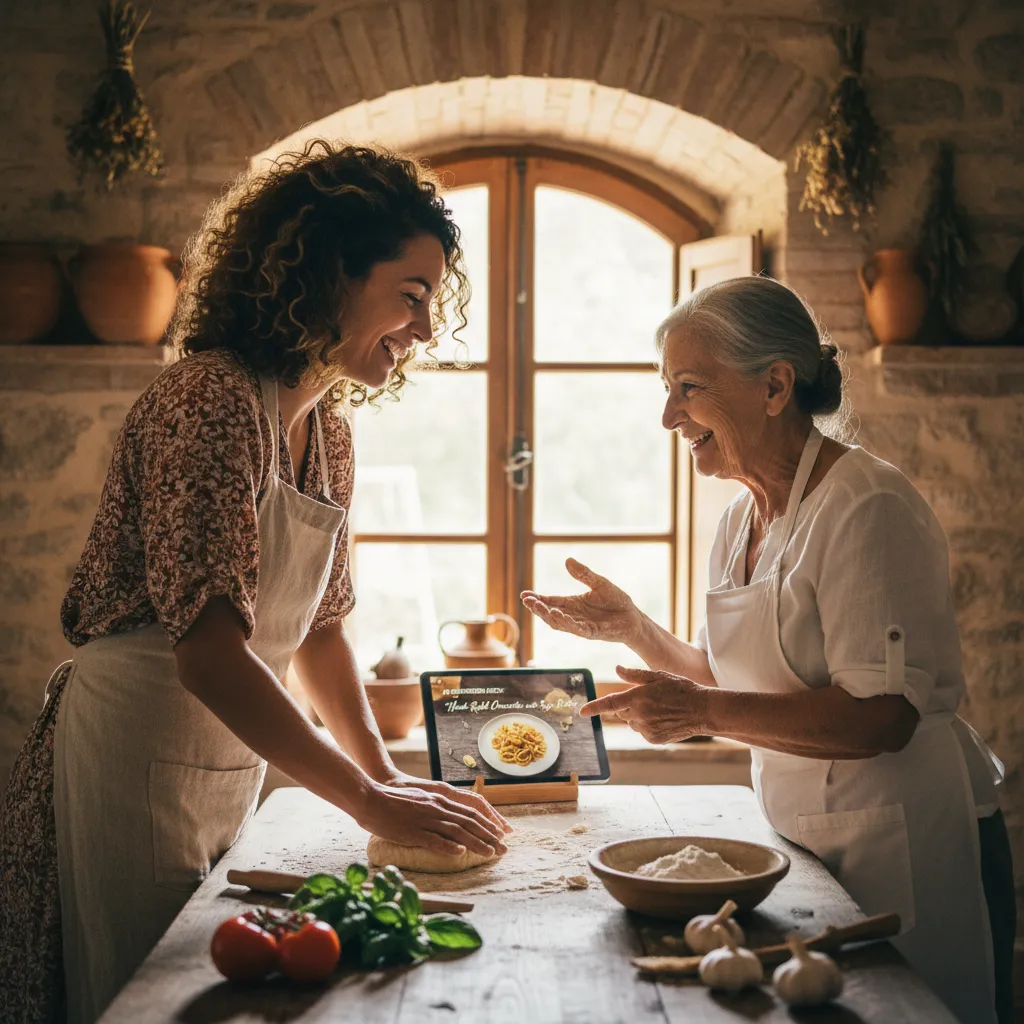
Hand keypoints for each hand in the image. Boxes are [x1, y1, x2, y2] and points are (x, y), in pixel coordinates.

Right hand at [356, 773, 511, 856]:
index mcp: (439, 800)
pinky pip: (433, 839)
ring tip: (490, 853)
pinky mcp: (411, 831)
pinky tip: (460, 853)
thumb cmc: (392, 801)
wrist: (369, 797)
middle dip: (489, 835)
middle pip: (469, 821)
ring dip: (476, 842)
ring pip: (457, 831)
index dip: (488, 823)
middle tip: (504, 849)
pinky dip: (448, 845)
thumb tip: (450, 822)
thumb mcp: (420, 800)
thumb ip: (435, 809)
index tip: (501, 834)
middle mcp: (436, 807)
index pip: (470, 811)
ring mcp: (425, 819)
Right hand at [521, 558, 643, 645]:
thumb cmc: (616, 600)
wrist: (633, 617)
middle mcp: (574, 615)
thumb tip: (567, 560)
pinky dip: (566, 622)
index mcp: (572, 603)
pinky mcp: (592, 632)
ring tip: (538, 607)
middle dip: (538, 607)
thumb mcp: (599, 583)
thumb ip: (584, 574)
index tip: (524, 595)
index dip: (537, 599)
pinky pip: (577, 629)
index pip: (551, 601)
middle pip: (550, 612)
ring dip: (548, 616)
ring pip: (560, 623)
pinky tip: (557, 615)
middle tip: (526, 600)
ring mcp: (581, 625)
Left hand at [580, 666, 710, 743]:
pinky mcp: (653, 739)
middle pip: (621, 712)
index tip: (582, 712)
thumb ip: (634, 675)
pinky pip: (642, 731)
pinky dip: (648, 725)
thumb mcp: (658, 676)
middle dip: (629, 705)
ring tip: (660, 708)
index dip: (593, 708)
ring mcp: (646, 729)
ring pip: (632, 722)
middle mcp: (639, 715)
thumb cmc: (681, 689)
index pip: (609, 704)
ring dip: (638, 716)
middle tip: (648, 698)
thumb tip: (617, 669)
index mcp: (637, 698)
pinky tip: (663, 718)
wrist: (702, 710)